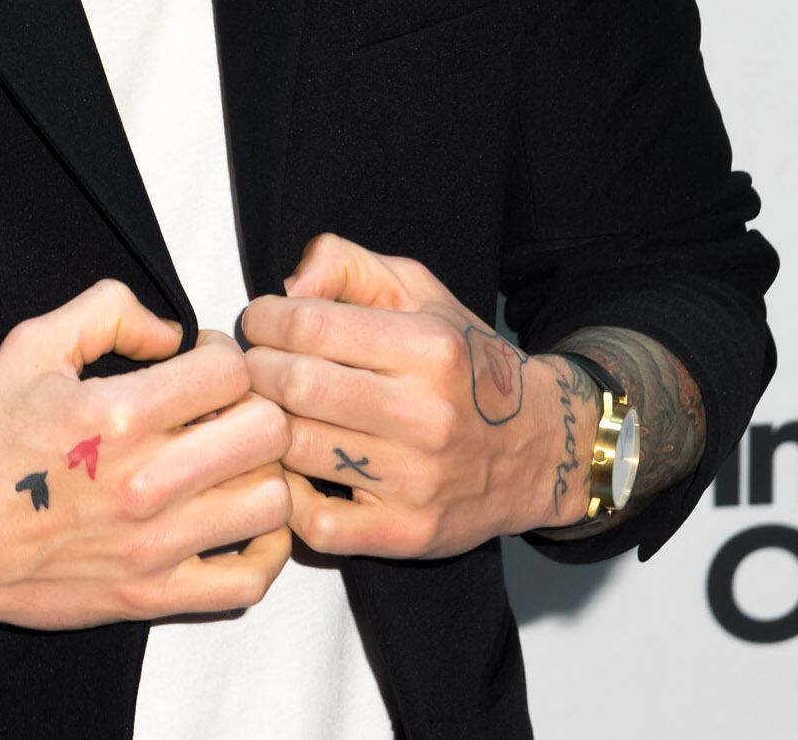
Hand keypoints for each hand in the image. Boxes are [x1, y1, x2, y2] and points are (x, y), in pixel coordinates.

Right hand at [0, 278, 293, 632]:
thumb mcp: (31, 346)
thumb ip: (107, 311)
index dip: (225, 353)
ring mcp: (153, 547)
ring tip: (233, 464)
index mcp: (117, 414)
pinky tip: (241, 522)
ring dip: (263, 473)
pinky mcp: (152, 597)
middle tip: (227, 409)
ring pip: (271, 502)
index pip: (229, 370)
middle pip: (266, 432)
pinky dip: (264, 549)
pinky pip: (249, 581)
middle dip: (255, 406)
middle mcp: (143, 482)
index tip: (204, 362)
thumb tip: (172, 331)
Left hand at [240, 234, 585, 559]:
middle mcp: (428, 415)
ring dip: (266, 429)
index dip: (265, 321)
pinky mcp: (405, 533)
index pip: (310, 325)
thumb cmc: (463, 363)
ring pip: (296, 449)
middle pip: (296, 386)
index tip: (261, 325)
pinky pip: (315, 523)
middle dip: (258, 371)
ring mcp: (417, 480)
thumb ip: (346, 264)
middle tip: (257, 368)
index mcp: (431, 348)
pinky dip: (289, 497)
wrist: (539, 448)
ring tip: (271, 412)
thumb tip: (286, 286)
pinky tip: (295, 470)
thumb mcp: (418, 291)